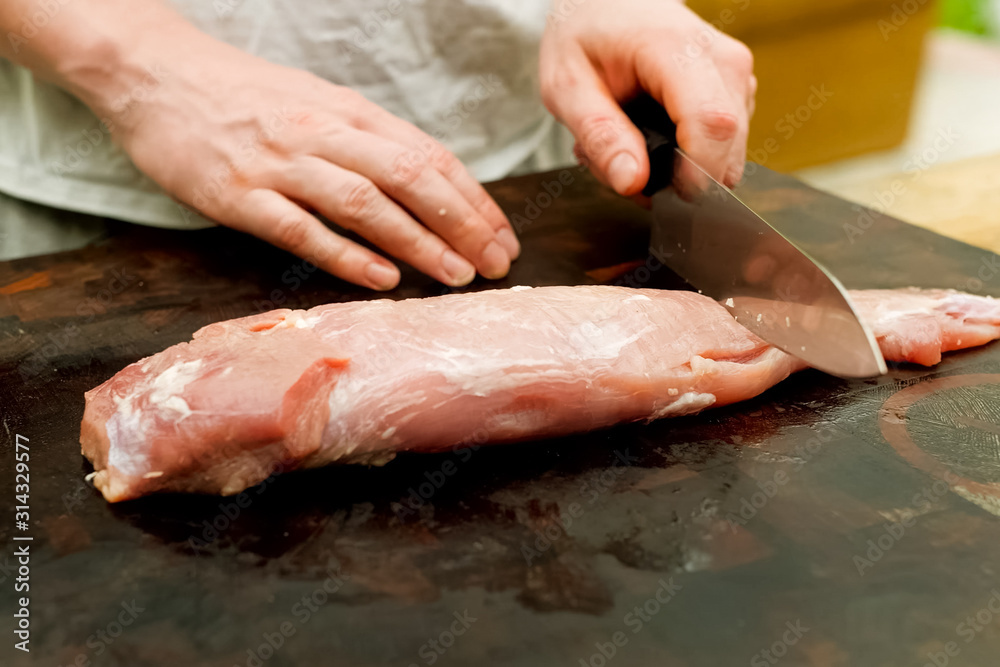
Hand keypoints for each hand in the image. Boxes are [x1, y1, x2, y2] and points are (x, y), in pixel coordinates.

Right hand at [71, 16, 518, 289]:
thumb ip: (367, 139)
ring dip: (418, 242)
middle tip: (496, 264)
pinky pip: (301, 229)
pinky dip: (346, 255)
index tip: (503, 236)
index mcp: (349, 111)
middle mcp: (323, 133)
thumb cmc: (243, 94)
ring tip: (456, 275)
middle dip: (462, 224)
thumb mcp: (317, 102)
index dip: (474, 200)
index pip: (430, 156)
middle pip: (411, 178)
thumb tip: (426, 180)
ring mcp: (280, 163)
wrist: (152, 72)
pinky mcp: (238, 195)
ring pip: (366, 204)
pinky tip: (382, 278)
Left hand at [539, 0, 755, 193]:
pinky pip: (724, 145)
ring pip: (725, 154)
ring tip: (628, 142)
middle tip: (619, 162)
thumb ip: (599, 135)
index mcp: (677, 49)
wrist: (608, 0)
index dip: (695, 174)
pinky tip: (650, 135)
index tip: (662, 196)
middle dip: (676, 178)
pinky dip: (687, 155)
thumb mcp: (567, 86)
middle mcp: (722, 60)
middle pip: (725, 147)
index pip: (712, 124)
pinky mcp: (738, 90)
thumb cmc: (584, 34)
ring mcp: (737, 75)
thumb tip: (633, 182)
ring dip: (677, 168)